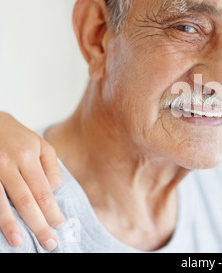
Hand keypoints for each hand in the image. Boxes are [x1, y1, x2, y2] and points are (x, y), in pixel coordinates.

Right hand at [0, 112, 64, 250]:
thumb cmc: (17, 137)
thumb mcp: (41, 145)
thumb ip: (50, 168)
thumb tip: (53, 191)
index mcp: (28, 156)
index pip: (43, 191)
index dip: (51, 211)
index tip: (59, 225)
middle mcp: (8, 163)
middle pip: (25, 200)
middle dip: (37, 224)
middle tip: (48, 242)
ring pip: (1, 203)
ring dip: (10, 225)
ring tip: (20, 242)